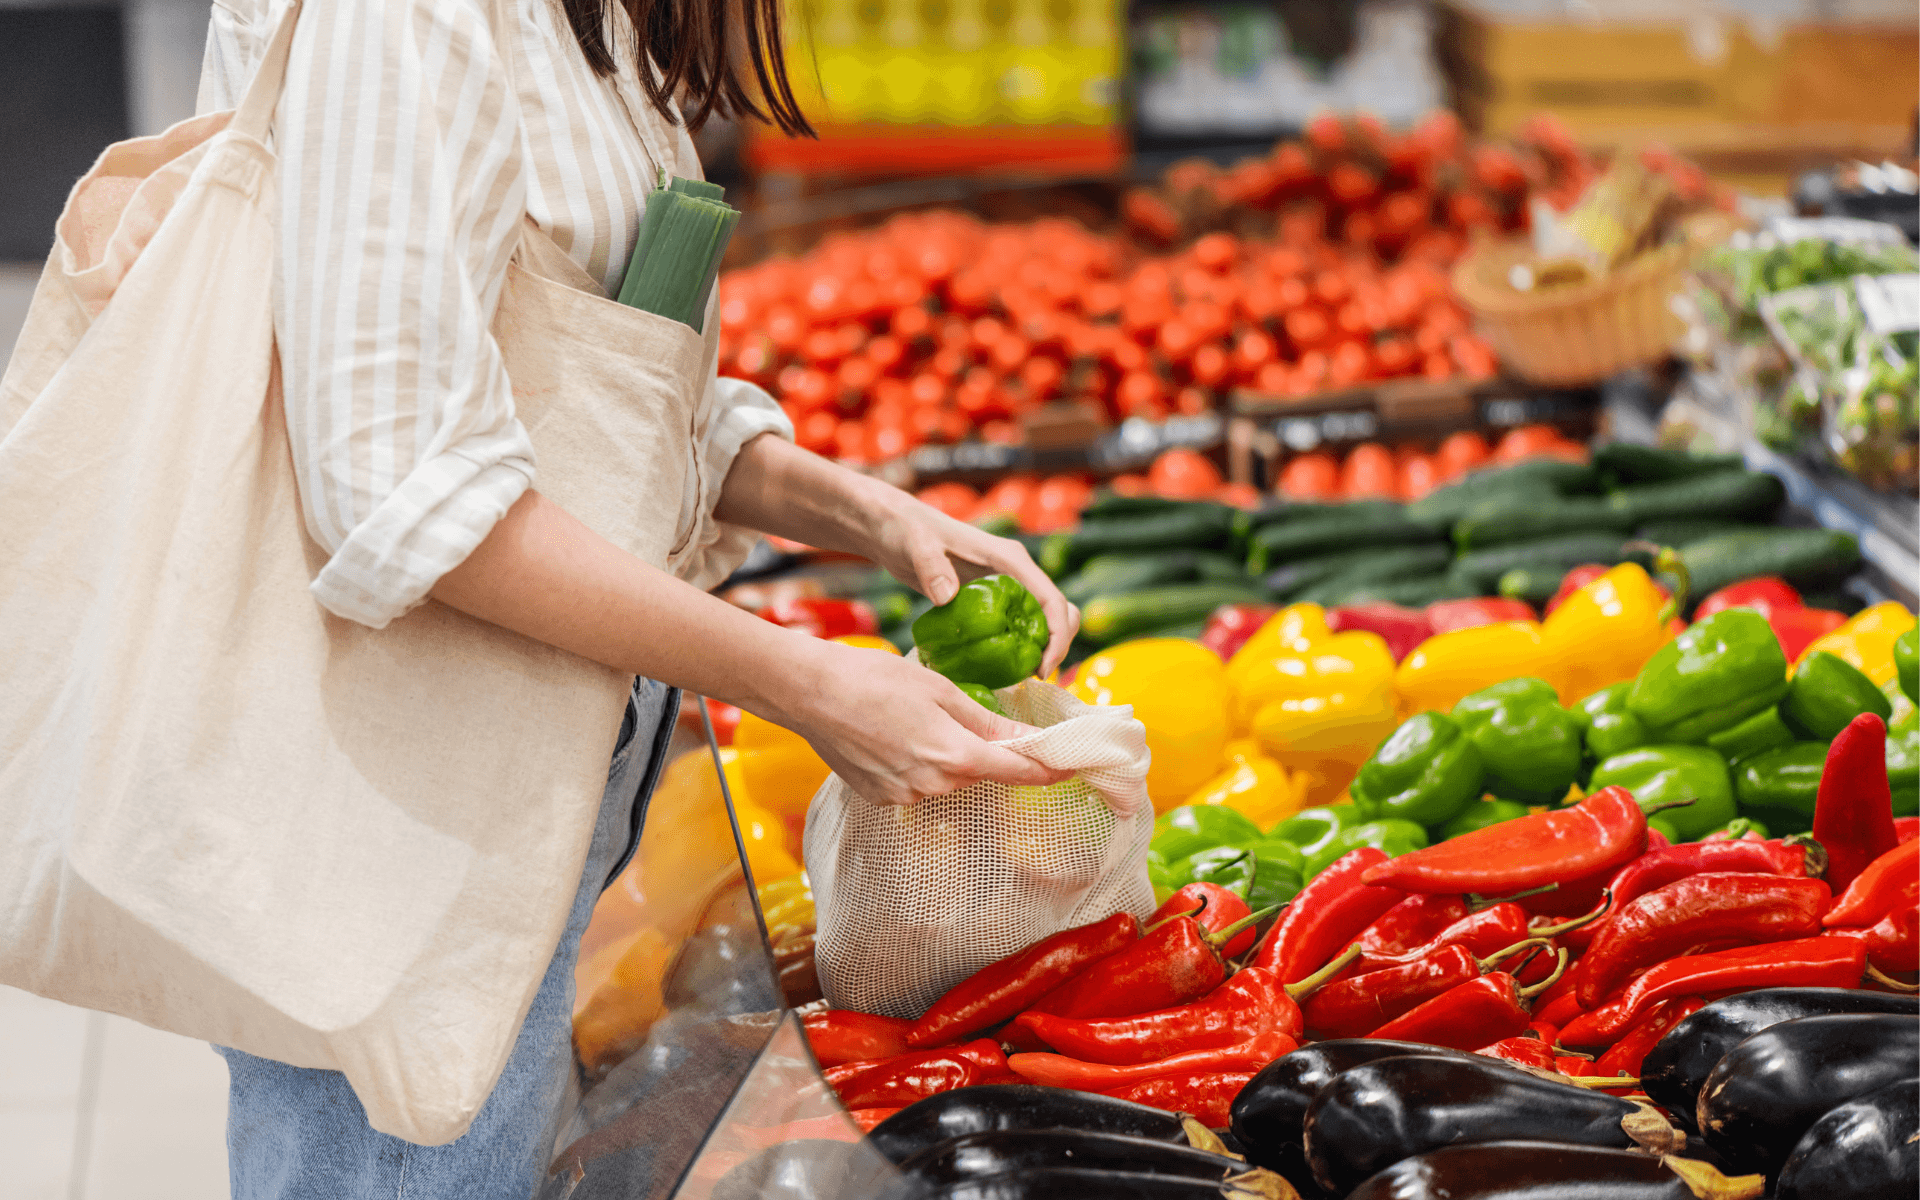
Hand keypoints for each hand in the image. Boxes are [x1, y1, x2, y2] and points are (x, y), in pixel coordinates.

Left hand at [712, 437, 1079, 675]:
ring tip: (1019, 679)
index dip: (1057, 636)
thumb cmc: (904, 529)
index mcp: (1008, 559)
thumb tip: (947, 595)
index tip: (1042, 669)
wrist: (891, 526)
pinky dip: (1018, 646)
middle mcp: (1014, 571)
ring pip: (1041, 619)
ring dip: (1041, 648)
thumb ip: (930, 566)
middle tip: (1032, 680)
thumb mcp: (915, 546)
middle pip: (1058, 611)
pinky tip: (998, 670)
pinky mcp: (989, 598)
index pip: (1051, 599)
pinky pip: (1017, 624)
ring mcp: (1004, 584)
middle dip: (1056, 646)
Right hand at [772, 639, 1073, 805]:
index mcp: (955, 755)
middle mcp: (933, 785)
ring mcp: (904, 796)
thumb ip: (989, 721)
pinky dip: (917, 763)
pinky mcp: (881, 797)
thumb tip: (1031, 739)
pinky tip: (893, 735)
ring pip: (948, 778)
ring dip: (948, 754)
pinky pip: (917, 783)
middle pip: (981, 773)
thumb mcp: (940, 690)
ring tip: (914, 717)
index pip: (1019, 773)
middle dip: (986, 751)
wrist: (808, 692)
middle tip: (965, 716)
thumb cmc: (874, 678)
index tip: (1073, 767)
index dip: (1051, 770)